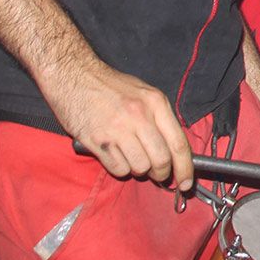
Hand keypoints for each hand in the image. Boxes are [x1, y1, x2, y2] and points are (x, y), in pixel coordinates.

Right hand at [42, 58, 194, 190]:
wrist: (74, 75)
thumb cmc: (110, 85)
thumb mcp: (143, 92)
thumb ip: (159, 118)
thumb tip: (173, 149)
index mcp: (156, 103)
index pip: (179, 143)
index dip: (185, 169)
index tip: (186, 184)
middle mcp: (140, 116)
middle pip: (161, 160)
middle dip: (161, 174)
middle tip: (156, 174)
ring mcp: (118, 130)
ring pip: (140, 168)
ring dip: (138, 170)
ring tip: (131, 156)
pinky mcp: (97, 141)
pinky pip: (118, 168)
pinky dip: (119, 168)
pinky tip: (114, 154)